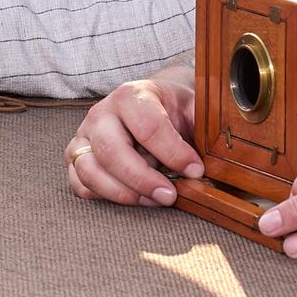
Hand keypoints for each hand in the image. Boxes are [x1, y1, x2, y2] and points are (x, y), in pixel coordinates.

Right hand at [67, 76, 198, 207]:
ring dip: (122, 193)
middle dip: (143, 180)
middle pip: (111, 152)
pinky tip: (131, 197)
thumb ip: (205, 125)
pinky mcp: (76, 157)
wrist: (151, 102)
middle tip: (169, 196)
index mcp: (131, 96)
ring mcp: (84, 136)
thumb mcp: (193, 107)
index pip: (148, 127)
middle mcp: (101, 114)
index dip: (174, 153)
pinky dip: (102, 196)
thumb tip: (220, 153)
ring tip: (152, 200)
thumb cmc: (173, 109)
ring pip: (89, 171)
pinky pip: (78, 183)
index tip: (195, 170)